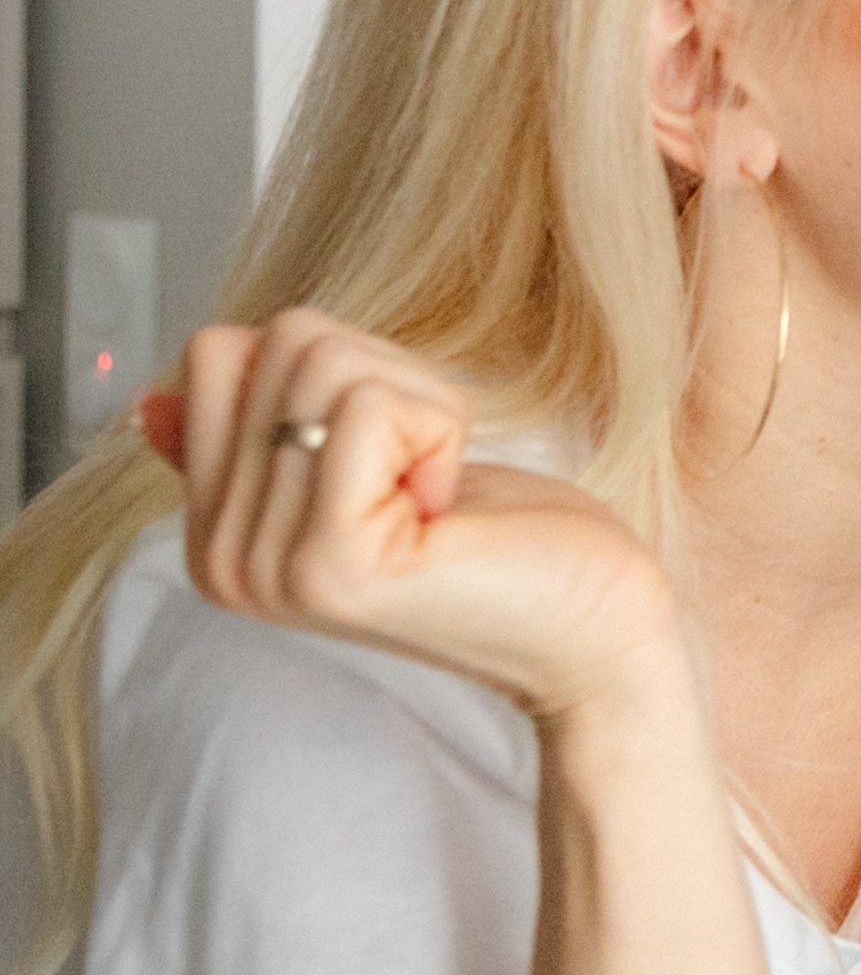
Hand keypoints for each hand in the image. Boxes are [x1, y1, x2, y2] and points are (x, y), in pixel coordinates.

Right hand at [137, 312, 686, 720]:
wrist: (592, 630)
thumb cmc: (499, 538)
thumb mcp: (365, 468)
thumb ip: (261, 437)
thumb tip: (154, 402)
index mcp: (214, 531)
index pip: (218, 352)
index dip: (332, 369)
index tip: (384, 452)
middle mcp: (220, 558)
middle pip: (275, 343)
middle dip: (381, 375)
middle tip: (422, 471)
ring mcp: (269, 567)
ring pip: (322, 361)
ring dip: (417, 400)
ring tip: (437, 490)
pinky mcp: (332, 561)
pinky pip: (369, 404)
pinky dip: (438, 424)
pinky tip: (449, 506)